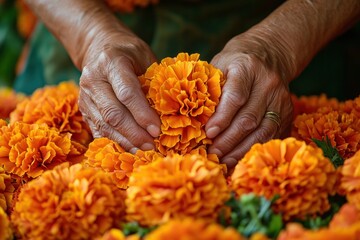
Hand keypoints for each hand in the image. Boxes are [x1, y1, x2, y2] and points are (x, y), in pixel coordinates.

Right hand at [78, 30, 160, 152]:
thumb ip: (153, 81)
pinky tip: (129, 150)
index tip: (158, 130)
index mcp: (111, 61)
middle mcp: (93, 79)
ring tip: (144, 151)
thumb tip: (168, 112)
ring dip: (125, 142)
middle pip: (113, 113)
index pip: (127, 93)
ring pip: (104, 125)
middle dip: (135, 133)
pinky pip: (98, 130)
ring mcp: (84, 96)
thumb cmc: (129, 52)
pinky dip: (114, 143)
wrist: (98, 48)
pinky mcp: (83, 109)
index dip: (142, 114)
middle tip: (152, 146)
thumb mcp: (145, 56)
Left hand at [206, 32, 293, 169]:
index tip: (208, 133)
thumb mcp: (219, 65)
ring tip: (223, 161)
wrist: (269, 54)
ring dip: (241, 150)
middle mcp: (268, 83)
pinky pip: (271, 137)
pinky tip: (239, 159)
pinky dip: (254, 150)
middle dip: (228, 140)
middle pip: (249, 119)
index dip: (222, 118)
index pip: (235, 97)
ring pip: (262, 131)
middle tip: (212, 154)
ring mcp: (281, 99)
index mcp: (247, 67)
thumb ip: (209, 88)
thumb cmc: (235, 63)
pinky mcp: (287, 113)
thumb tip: (193, 120)